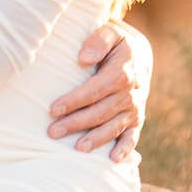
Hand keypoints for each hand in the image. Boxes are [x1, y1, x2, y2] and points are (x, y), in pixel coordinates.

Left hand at [48, 19, 150, 161]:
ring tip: (77, 148)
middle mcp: (131, 92)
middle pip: (102, 110)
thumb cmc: (116, 41)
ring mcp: (135, 107)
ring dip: (96, 138)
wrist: (139, 53)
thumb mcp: (111, 31)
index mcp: (123, 71)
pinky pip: (133, 135)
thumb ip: (98, 40)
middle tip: (53, 132)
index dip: (76, 99)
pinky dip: (125, 148)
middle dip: (77, 122)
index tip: (54, 108)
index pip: (97, 88)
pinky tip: (112, 160)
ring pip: (115, 126)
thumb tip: (83, 58)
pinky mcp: (137, 118)